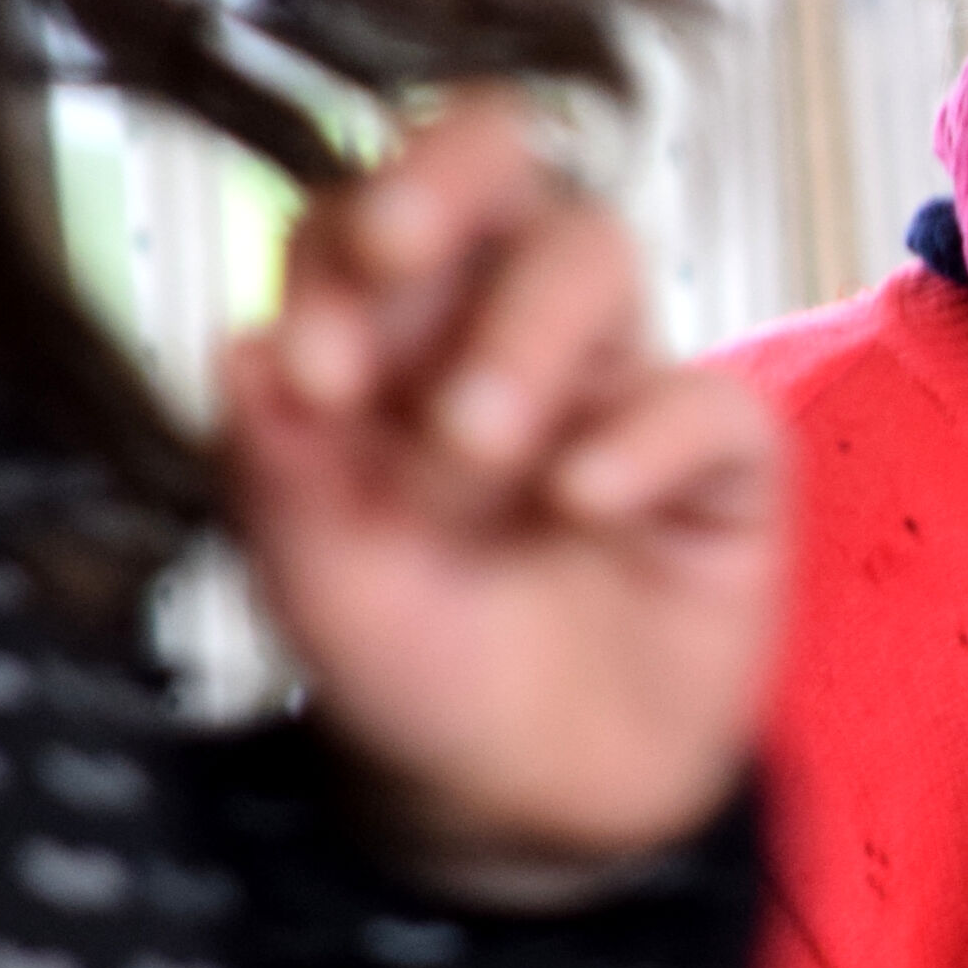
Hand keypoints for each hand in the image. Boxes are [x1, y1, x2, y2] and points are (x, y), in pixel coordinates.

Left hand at [221, 94, 783, 899]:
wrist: (523, 804)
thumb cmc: (413, 662)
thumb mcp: (314, 576)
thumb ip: (277, 464)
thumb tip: (245, 344)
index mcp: (394, 336)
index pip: (369, 211)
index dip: (343, 242)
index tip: (314, 370)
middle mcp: (507, 331)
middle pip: (503, 163)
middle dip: (445, 179)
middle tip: (394, 257)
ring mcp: (621, 385)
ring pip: (596, 251)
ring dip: (519, 335)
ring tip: (474, 452)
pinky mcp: (723, 467)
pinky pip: (711, 400)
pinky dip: (638, 438)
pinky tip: (579, 506)